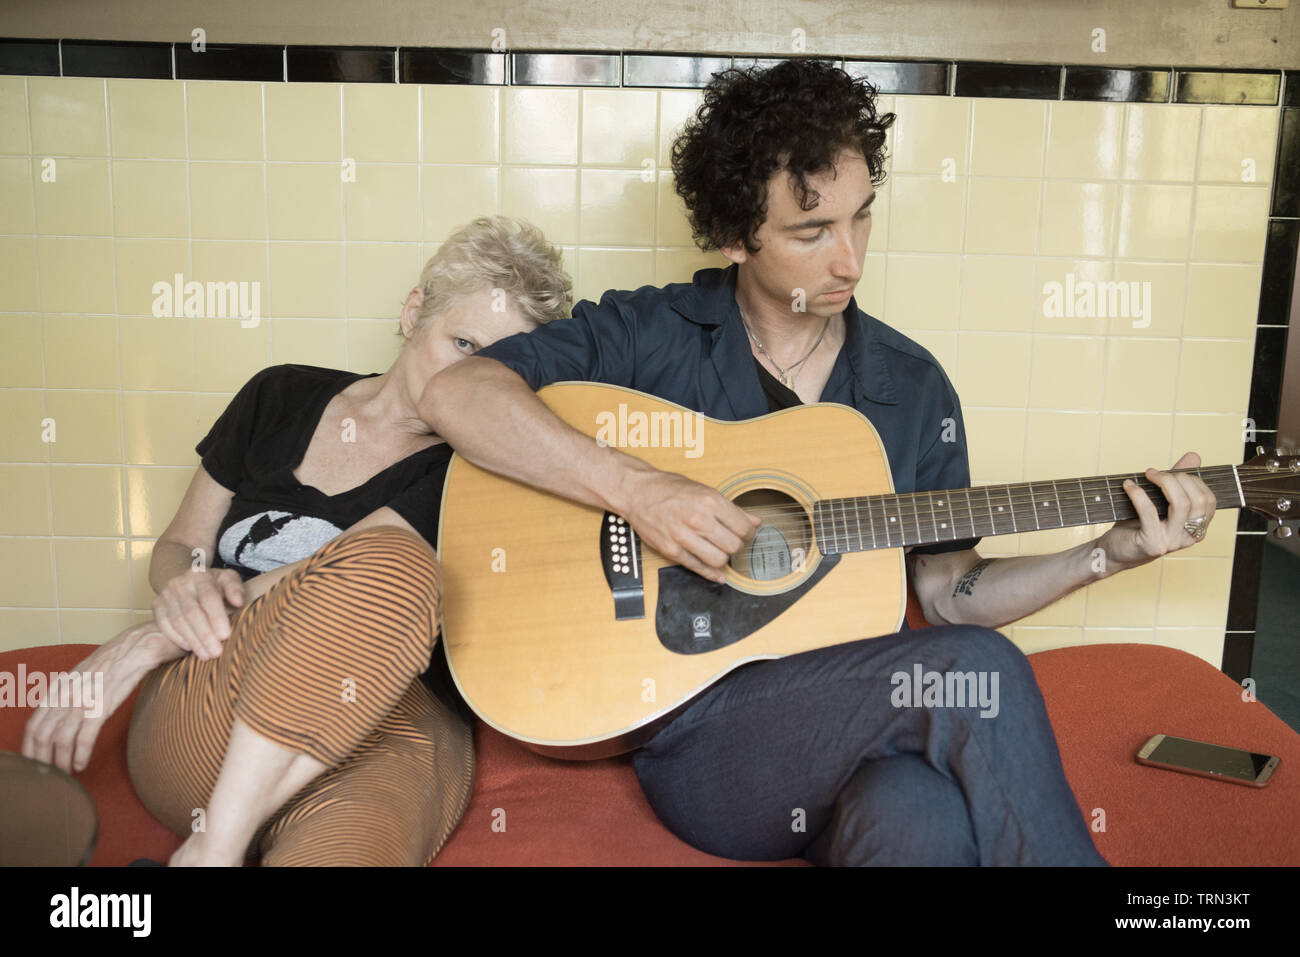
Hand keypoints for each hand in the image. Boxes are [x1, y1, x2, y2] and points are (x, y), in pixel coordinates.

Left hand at [21, 621, 167, 773]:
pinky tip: (81, 764)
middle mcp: (65, 695)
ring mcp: (82, 701)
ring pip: (61, 739)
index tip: (32, 762)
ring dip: (61, 761)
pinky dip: (80, 754)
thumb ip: (67, 695)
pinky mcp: (101, 706)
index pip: (33, 724)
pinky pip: (84, 737)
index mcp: (58, 689)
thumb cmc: (113, 662)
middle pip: (42, 735)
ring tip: (65, 774)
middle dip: (41, 759)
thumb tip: (61, 716)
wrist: (136, 648)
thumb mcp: (81, 676)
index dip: (29, 747)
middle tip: (46, 776)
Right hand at [152, 567, 245, 659]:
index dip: (217, 618)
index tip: (225, 636)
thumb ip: (235, 588)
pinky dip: (177, 639)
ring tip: (206, 655)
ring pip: (178, 622)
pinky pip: (164, 626)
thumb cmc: (214, 584)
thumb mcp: (228, 580)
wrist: (188, 580)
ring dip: (193, 641)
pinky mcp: (157, 606)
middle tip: (216, 652)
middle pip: (192, 613)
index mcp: (200, 575)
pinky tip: (190, 648)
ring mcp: (166, 595)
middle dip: (205, 635)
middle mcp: (180, 584)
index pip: (209, 598)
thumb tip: (238, 602)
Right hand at [619, 469, 760, 583]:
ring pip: (719, 560)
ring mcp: (683, 537)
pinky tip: (717, 573)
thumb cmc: (669, 489)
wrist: (637, 492)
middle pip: (733, 546)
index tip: (744, 532)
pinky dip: (711, 574)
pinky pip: (698, 568)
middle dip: (736, 545)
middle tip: (730, 540)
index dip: (748, 533)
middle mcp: (698, 519)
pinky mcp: (672, 551)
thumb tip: (755, 522)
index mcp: (710, 501)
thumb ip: (731, 508)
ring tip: (719, 550)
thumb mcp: (704, 490)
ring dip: (723, 558)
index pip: (743, 528)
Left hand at [1098, 451, 1216, 570]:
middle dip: (1178, 479)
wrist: (1114, 552)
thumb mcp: (1160, 502)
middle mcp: (1189, 537)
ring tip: (1148, 475)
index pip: (1209, 500)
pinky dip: (1139, 493)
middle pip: (1198, 500)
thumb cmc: (1137, 526)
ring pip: (1181, 504)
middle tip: (1156, 473)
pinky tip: (1129, 485)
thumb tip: (1194, 456)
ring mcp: (1172, 542)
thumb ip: (1178, 482)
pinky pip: (1150, 511)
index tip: (1173, 472)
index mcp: (1197, 529)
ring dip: (1164, 482)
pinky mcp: (1152, 543)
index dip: (1194, 481)